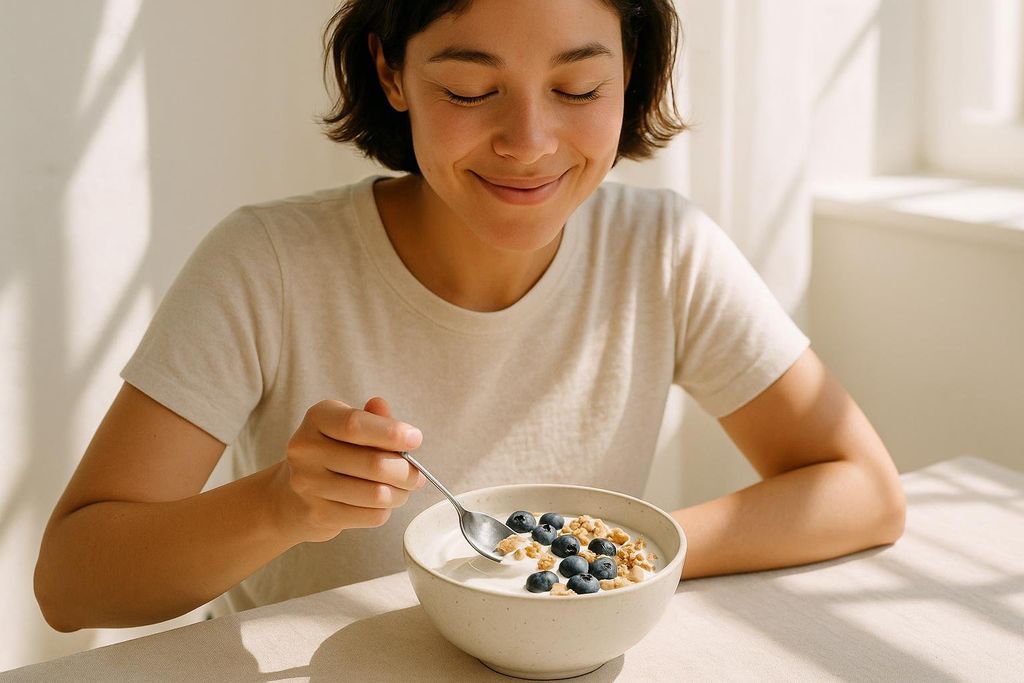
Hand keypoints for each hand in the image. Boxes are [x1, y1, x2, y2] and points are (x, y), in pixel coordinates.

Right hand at [270, 397, 425, 542]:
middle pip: (373, 464)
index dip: (391, 433)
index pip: (355, 425)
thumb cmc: (331, 453)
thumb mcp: (347, 426)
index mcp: (317, 418)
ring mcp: (309, 484)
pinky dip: (385, 510)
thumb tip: (383, 407)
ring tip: (403, 489)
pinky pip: (370, 515)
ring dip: (400, 493)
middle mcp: (306, 449)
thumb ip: (371, 418)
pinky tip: (382, 503)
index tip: (415, 439)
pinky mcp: (318, 514)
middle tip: (417, 475)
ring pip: (376, 494)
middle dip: (406, 471)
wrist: (291, 495)